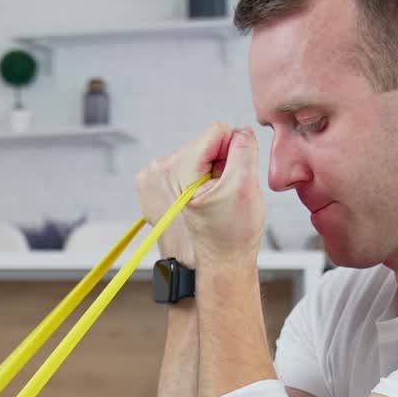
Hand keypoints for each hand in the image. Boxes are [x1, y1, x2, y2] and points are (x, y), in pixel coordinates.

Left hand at [136, 121, 265, 266]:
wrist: (216, 265)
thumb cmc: (231, 236)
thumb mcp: (246, 187)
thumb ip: (245, 149)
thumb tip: (240, 130)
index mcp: (176, 168)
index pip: (217, 132)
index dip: (234, 152)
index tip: (233, 179)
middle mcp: (157, 171)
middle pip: (203, 144)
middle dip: (219, 164)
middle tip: (223, 195)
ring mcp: (151, 181)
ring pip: (195, 156)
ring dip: (208, 174)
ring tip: (211, 202)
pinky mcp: (152, 189)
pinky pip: (183, 170)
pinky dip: (195, 182)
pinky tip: (199, 203)